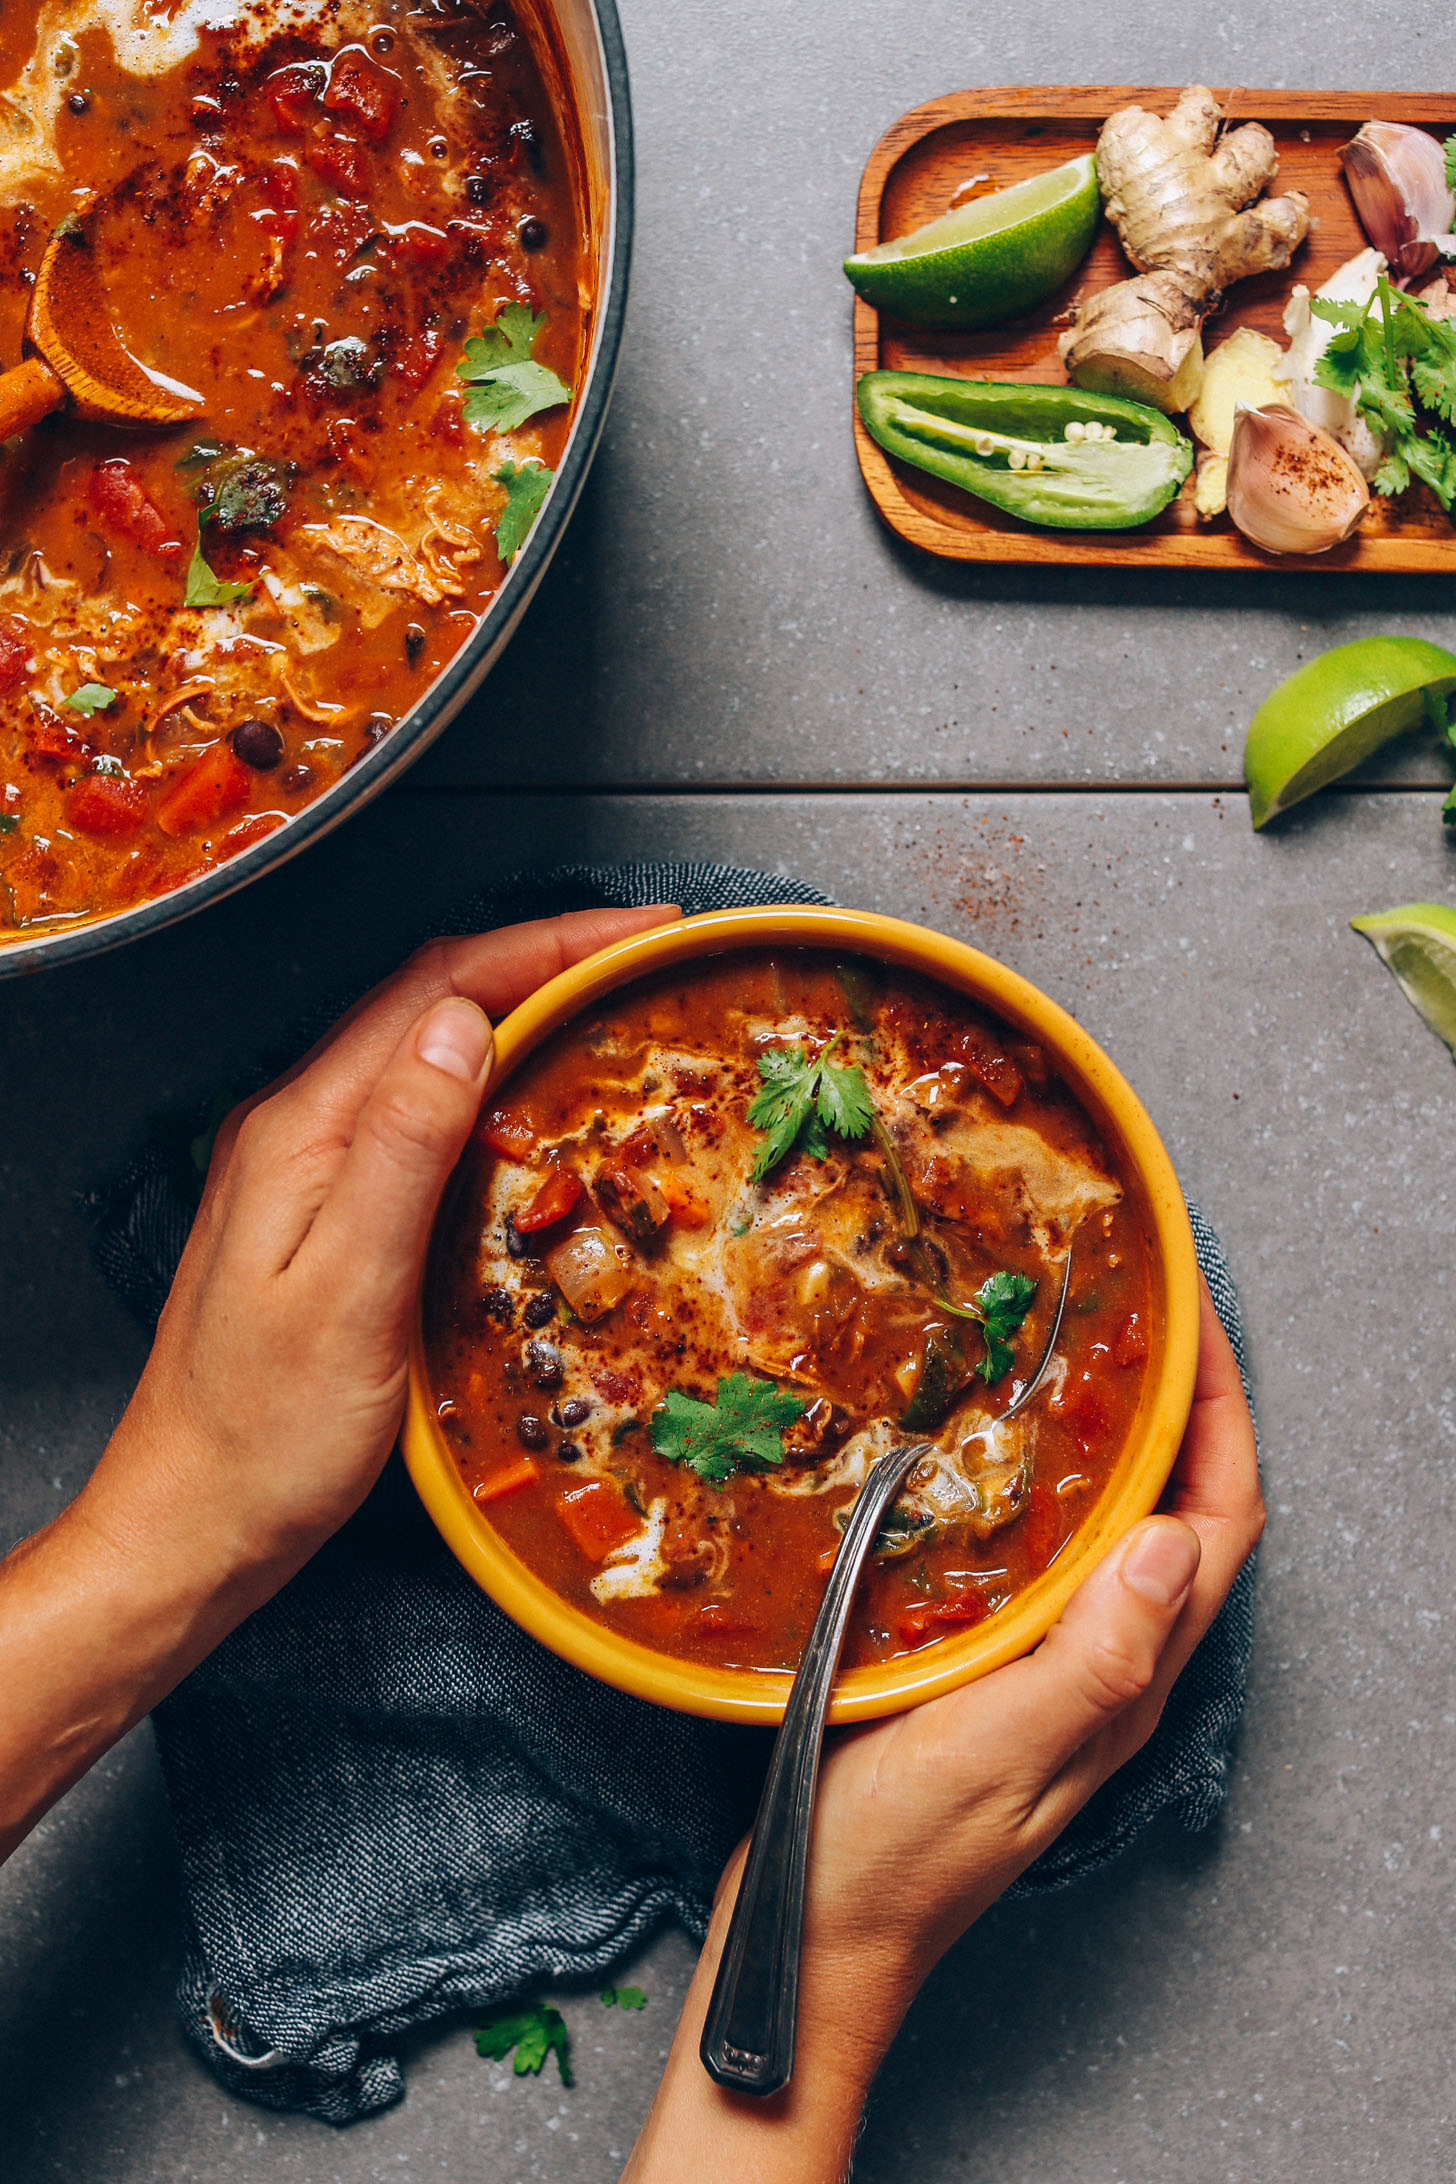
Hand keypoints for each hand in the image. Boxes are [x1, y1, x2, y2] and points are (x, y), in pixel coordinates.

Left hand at [87, 906, 678, 1588]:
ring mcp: (303, 1168)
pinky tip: (529, 1106)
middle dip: (540, 960)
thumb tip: (462, 1026)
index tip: (634, 936)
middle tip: (641, 958)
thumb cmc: (263, 1436)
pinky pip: (414, 1112)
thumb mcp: (348, 1290)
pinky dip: (487, 1082)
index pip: (431, 991)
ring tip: (604, 1007)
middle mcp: (294, 1130)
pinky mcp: (322, 1211)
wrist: (192, 1525)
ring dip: (516, 1011)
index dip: (542, 947)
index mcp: (299, 1131)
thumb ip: (401, 1148)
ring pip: (421, 1050)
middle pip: (426, 1002)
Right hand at [625, 1278, 1262, 2181]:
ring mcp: (1050, 1671)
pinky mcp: (988, 1671)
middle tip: (1127, 1309)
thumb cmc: (896, 1857)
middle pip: (1181, 1515)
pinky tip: (983, 1454)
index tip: (1190, 1320)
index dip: (1220, 1414)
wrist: (814, 1942)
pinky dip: (1041, 1489)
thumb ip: (1091, 1656)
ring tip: (1065, 1352)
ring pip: (1115, 1532)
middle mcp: (1107, 1671)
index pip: (1218, 1521)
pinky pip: (1045, 1559)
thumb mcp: (994, 1749)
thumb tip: (1172, 1539)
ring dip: (1113, 1440)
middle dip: (1176, 1406)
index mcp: (1128, 1682)